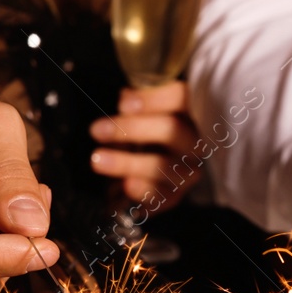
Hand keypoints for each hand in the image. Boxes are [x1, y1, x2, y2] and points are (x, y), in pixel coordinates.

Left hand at [90, 82, 202, 208]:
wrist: (148, 173)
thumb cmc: (145, 133)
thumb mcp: (142, 113)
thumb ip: (137, 103)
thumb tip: (126, 96)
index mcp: (190, 113)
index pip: (183, 99)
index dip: (155, 99)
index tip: (122, 104)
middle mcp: (194, 142)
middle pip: (171, 130)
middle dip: (133, 128)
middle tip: (97, 130)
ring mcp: (188, 171)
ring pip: (163, 165)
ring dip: (127, 162)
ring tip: (98, 160)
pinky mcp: (176, 196)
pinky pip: (161, 195)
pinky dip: (143, 190)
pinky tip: (126, 184)